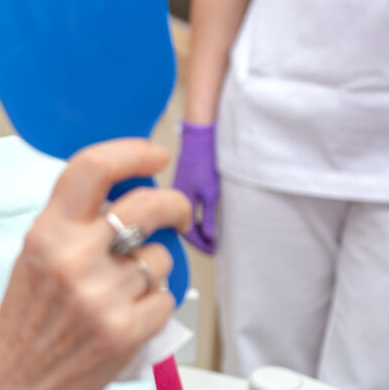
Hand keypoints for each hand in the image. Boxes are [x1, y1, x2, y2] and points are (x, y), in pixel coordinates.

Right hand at [0, 140, 190, 389]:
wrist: (13, 383)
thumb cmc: (25, 319)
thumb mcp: (35, 254)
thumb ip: (73, 221)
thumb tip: (127, 191)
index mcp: (47, 232)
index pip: (93, 168)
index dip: (133, 152)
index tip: (155, 154)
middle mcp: (74, 258)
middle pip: (147, 204)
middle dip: (173, 203)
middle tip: (176, 210)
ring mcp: (102, 295)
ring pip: (161, 256)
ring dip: (153, 267)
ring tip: (126, 287)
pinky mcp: (126, 330)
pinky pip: (165, 297)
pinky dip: (154, 305)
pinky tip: (126, 315)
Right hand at [172, 120, 219, 253]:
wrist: (199, 138)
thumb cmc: (205, 161)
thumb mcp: (211, 193)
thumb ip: (209, 216)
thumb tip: (209, 237)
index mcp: (179, 203)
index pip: (187, 234)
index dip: (201, 245)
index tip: (214, 251)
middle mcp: (174, 199)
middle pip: (182, 228)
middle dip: (197, 240)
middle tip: (212, 247)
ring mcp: (176, 192)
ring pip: (182, 219)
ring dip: (194, 229)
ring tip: (209, 237)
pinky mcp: (181, 185)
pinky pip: (183, 209)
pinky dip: (192, 218)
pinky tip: (202, 219)